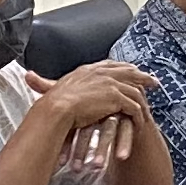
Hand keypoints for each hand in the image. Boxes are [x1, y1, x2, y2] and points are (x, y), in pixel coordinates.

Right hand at [36, 60, 152, 132]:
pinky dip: (139, 113)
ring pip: (134, 88)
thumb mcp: (55, 89)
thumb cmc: (52, 104)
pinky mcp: (116, 97)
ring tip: (151, 103)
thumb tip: (32, 78)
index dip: (123, 68)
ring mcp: (110, 84)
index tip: (133, 71)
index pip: (111, 65)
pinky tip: (142, 119)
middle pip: (128, 71)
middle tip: (154, 82)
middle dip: (142, 76)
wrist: (56, 109)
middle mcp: (101, 73)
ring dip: (144, 96)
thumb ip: (56, 85)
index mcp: (88, 70)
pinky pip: (133, 105)